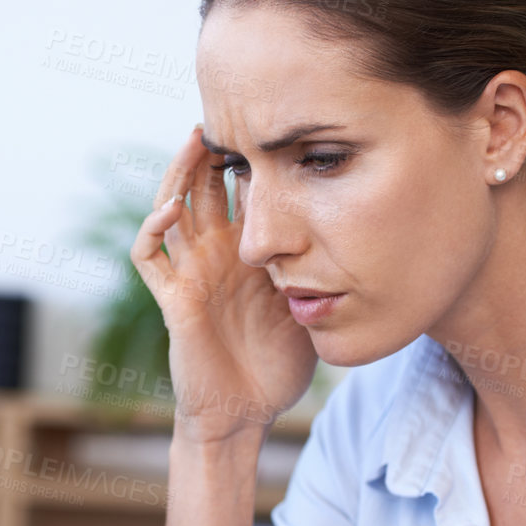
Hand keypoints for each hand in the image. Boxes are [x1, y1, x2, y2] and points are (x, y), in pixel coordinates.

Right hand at [133, 126, 318, 444]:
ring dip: (178, 171)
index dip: (254, 153)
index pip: (246, 187)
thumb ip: (329, 267)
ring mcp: (191, 272)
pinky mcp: (172, 297)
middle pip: (206, 183)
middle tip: (232, 111)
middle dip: (215, 147)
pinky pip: (149, 256)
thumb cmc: (279, 365)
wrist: (246, 414)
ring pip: (172, 206)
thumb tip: (376, 225)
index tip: (277, 120)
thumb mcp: (316, 303)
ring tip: (196, 139)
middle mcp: (216, 253)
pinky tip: (172, 209)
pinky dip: (152, 229)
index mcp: (251, 249)